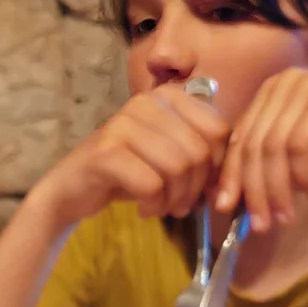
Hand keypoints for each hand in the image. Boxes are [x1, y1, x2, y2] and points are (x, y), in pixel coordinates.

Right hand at [33, 83, 230, 227]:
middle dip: (195, 188)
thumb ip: (202, 151)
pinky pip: (151, 184)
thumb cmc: (128, 172)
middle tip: (181, 206)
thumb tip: (235, 173)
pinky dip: (153, 205)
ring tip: (162, 208)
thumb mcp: (169, 154)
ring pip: (177, 167)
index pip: (218, 130)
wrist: (72, 188)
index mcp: (168, 96)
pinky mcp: (106, 152)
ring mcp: (123, 124)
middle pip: (198, 151)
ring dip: (175, 199)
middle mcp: (146, 102)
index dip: (218, 167)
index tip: (203, 190)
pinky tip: (144, 210)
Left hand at [214, 69, 307, 232]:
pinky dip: (304, 176)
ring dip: (279, 189)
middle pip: (253, 143)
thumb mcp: (288, 168)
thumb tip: (219, 200)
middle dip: (255, 189)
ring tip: (287, 215)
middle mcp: (288, 80)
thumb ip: (256, 172)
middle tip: (263, 223)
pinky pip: (301, 144)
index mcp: (271, 91)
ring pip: (274, 146)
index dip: (231, 176)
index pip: (239, 137)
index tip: (227, 210)